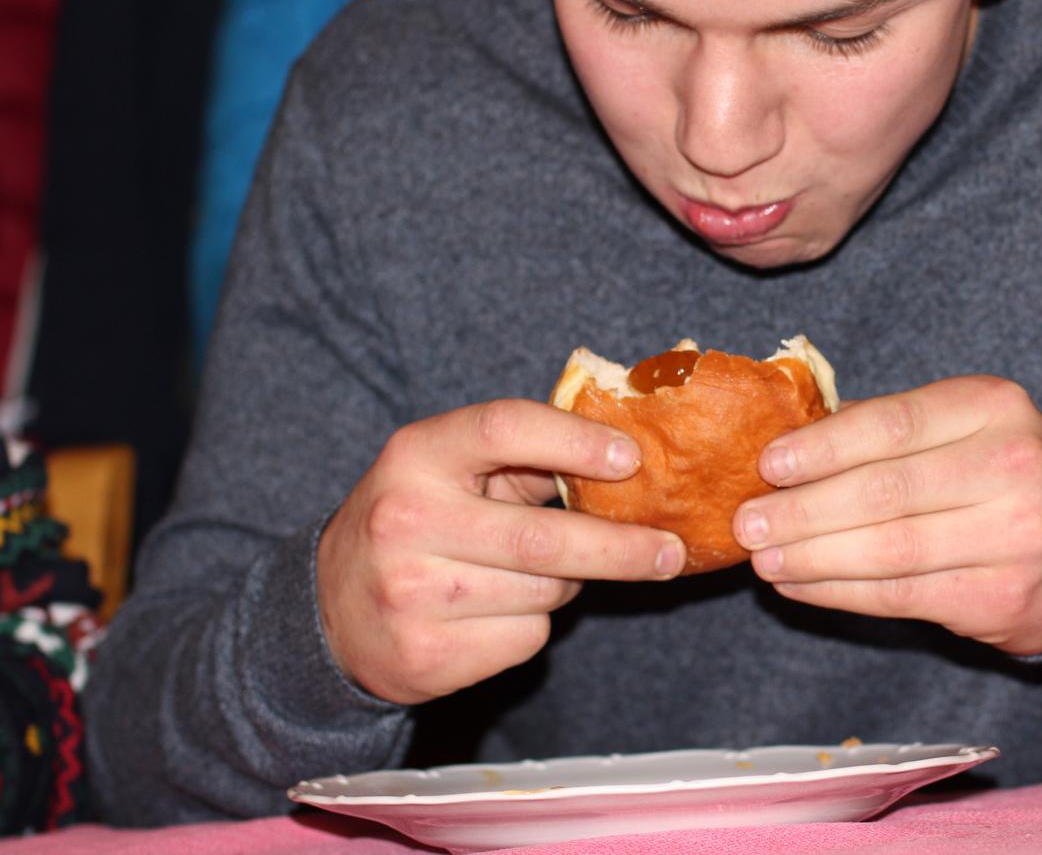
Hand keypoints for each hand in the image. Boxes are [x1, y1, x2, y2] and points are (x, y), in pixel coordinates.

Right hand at [318, 400, 685, 703]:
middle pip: (544, 537)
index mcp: (416, 456)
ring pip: (544, 591)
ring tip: (539, 573)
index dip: (575, 440)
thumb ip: (526, 456)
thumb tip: (631, 458)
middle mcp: (405, 520)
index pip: (504, 428)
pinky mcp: (425, 655)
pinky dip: (535, 625)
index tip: (632, 458)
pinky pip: (526, 638)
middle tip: (671, 552)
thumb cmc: (418, 522)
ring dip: (568, 583)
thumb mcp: (451, 470)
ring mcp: (410, 593)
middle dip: (622, 548)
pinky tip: (499, 612)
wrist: (329, 612)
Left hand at [730, 376, 1041, 654]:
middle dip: (803, 509)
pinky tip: (800, 585)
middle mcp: (1011, 465)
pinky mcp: (1003, 597)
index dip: (822, 446)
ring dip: (813, 556)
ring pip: (889, 549)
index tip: (768, 464)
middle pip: (885, 490)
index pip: (893, 424)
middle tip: (747, 521)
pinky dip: (840, 592)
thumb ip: (895, 429)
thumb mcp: (969, 426)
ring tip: (764, 557)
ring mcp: (1014, 535)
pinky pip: (902, 596)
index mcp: (995, 405)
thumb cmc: (1008, 478)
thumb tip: (790, 448)